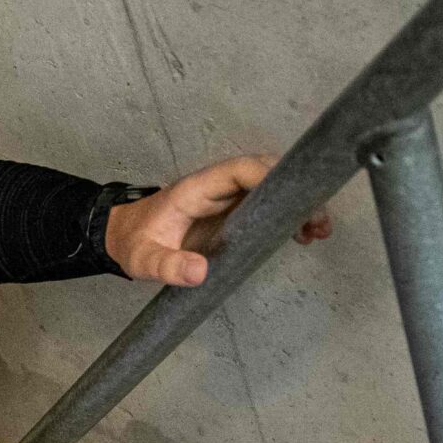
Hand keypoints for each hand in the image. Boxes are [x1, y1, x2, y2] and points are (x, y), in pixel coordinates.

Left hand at [106, 155, 332, 286]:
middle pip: (266, 174)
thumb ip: (167, 265)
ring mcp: (227, 199)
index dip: (271, 176)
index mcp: (198, 188)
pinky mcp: (233, 214)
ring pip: (271, 190)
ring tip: (319, 232)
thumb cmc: (133, 242)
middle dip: (294, 193)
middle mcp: (218, 187)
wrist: (123, 238)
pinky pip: (266, 207)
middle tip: (318, 221)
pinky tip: (304, 237)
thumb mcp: (144, 259)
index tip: (295, 199)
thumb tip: (200, 273)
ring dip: (297, 206)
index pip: (241, 169)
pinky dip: (287, 218)